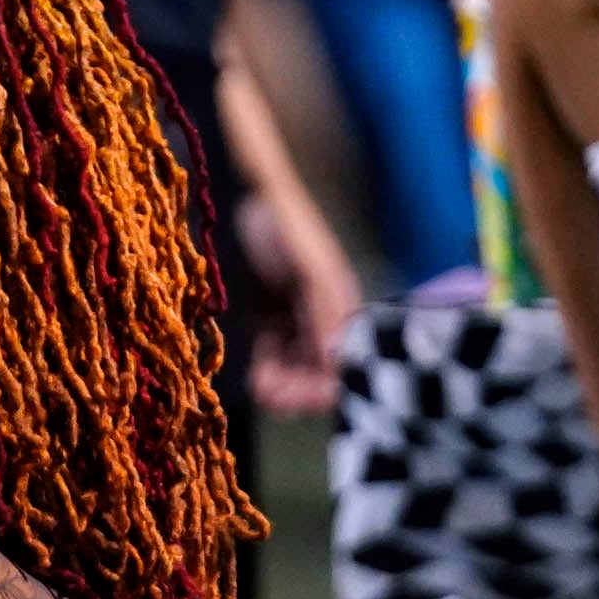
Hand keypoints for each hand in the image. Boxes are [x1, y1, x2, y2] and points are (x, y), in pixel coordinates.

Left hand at [235, 192, 360, 418]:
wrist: (253, 198)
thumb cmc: (287, 227)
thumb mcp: (308, 269)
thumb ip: (323, 311)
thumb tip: (337, 357)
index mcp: (343, 307)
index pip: (344, 361)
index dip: (327, 386)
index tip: (303, 399)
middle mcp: (323, 319)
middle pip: (319, 371)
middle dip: (301, 391)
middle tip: (276, 401)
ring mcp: (296, 320)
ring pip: (295, 368)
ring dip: (283, 386)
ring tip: (262, 394)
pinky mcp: (269, 318)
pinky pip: (273, 355)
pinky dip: (268, 371)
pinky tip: (257, 383)